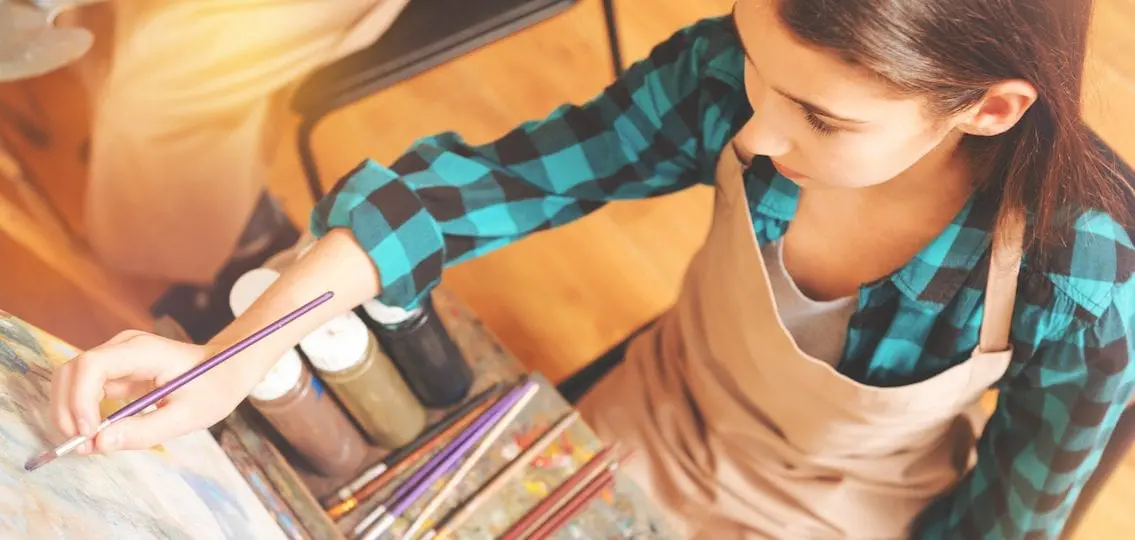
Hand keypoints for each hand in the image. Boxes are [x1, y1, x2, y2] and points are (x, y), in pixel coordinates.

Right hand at [50, 330, 255, 453]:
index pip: (92, 365)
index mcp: (144, 351)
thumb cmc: (214, 388)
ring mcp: (117, 356)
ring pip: (73, 380)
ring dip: (70, 412)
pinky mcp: (115, 371)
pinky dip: (82, 413)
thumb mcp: (188, 416)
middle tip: (80, 446)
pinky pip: (86, 390)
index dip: (80, 399)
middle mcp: (124, 347)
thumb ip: (144, 431)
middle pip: (73, 371)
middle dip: (67, 409)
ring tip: (87, 444)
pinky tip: (97, 434)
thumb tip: (99, 444)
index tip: (88, 434)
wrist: (227, 369)